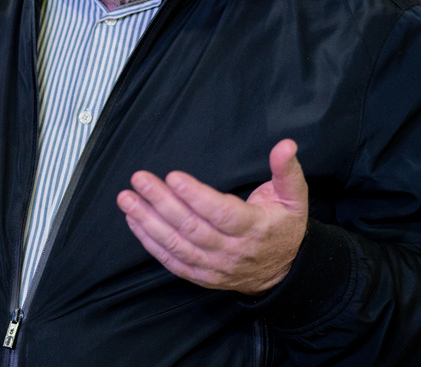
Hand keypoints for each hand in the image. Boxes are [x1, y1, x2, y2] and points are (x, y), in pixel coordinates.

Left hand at [116, 138, 308, 295]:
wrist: (283, 273)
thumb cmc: (284, 227)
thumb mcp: (294, 198)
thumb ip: (286, 171)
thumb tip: (285, 144)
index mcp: (254, 228)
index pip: (222, 213)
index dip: (196, 196)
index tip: (173, 177)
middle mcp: (231, 250)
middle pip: (192, 227)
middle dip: (162, 202)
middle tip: (139, 180)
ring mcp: (214, 266)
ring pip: (176, 245)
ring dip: (148, 221)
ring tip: (126, 199)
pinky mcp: (200, 276)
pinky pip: (171, 260)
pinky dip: (149, 241)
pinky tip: (133, 220)